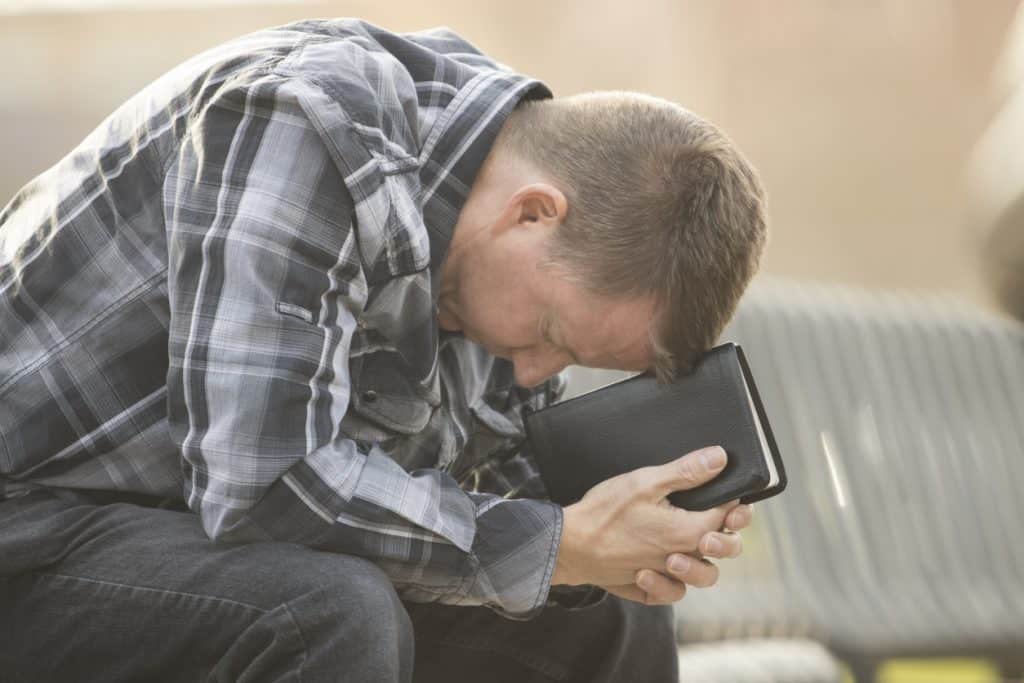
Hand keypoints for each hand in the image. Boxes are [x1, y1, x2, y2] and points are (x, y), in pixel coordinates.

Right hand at [551, 445, 746, 595]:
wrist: (568, 545)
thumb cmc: (604, 513)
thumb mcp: (645, 482)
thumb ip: (686, 472)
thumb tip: (719, 459)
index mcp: (686, 532)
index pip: (726, 517)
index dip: (733, 502)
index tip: (727, 491)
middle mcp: (681, 559)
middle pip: (724, 550)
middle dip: (727, 533)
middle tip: (716, 519)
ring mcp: (665, 577)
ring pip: (703, 577)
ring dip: (702, 560)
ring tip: (684, 546)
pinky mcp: (646, 589)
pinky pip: (673, 593)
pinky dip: (672, 583)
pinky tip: (661, 566)